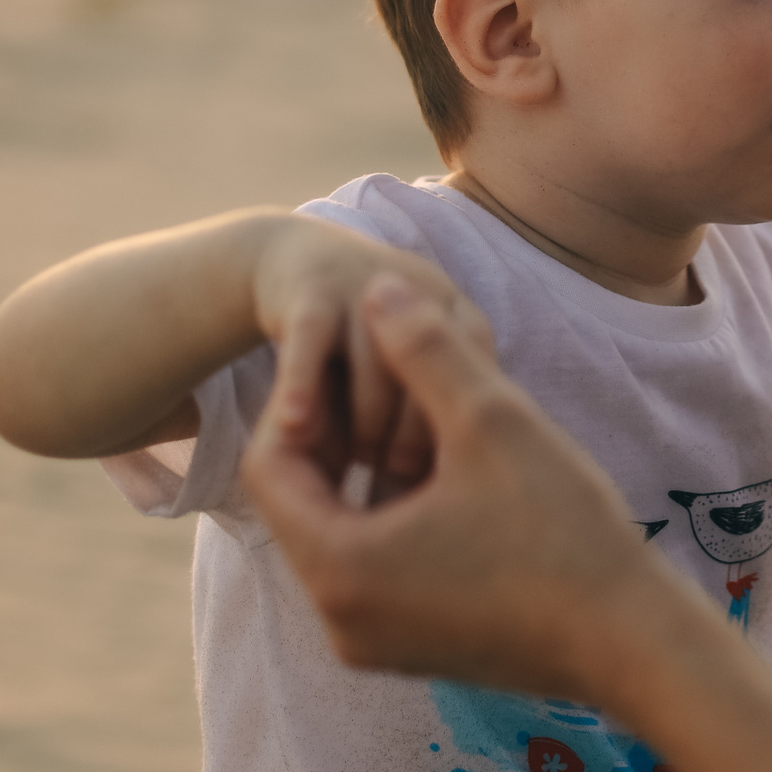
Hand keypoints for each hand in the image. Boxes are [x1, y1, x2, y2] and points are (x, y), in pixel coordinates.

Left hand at [242, 276, 700, 696]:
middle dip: (338, 439)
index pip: (271, 467)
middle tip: (386, 385)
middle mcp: (339, 619)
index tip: (351, 363)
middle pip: (300, 505)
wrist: (631, 642)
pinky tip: (453, 485)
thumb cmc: (561, 532)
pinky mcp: (412, 651)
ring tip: (427, 429)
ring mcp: (373, 644)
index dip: (300, 403)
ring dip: (369, 480)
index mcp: (339, 569)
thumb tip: (377, 287)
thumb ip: (425, 347)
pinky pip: (373, 574)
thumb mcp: (490, 419)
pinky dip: (394, 523)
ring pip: (340, 538)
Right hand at [249, 215, 467, 504]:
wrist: (292, 263)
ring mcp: (366, 287)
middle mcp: (422, 293)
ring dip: (361, 427)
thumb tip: (442, 508)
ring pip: (374, 368)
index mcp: (458, 316)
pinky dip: (304, 388)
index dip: (459, 439)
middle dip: (411, 440)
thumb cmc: (360, 342)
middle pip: (431, 378)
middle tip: (391, 487)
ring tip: (347, 472)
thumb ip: (430, 415)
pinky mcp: (309, 290)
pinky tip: (296, 430)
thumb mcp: (404, 370)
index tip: (441, 489)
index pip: (478, 381)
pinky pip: (310, 344)